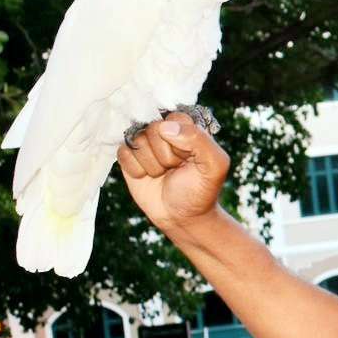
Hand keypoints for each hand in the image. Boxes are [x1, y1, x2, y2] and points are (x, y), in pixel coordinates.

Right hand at [117, 112, 229, 234]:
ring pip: (137, 142)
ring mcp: (145, 143)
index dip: (180, 141)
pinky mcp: (129, 156)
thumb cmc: (200, 189)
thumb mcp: (214, 165)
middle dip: (165, 156)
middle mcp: (164, 131)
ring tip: (163, 174)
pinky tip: (147, 177)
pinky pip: (123, 154)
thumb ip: (199, 139)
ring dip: (151, 165)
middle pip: (153, 129)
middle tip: (175, 168)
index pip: (175, 119)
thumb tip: (165, 126)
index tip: (188, 157)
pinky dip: (136, 170)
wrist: (182, 217)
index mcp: (187, 127)